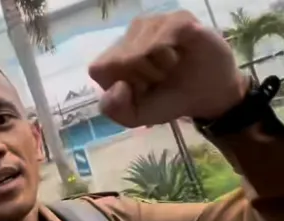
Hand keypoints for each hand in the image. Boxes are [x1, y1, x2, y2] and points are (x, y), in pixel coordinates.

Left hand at [89, 10, 247, 126]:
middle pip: (120, 60)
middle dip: (142, 78)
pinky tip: (178, 57)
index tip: (139, 88)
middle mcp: (128, 36)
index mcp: (111, 59)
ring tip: (169, 68)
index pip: (99, 68)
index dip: (120, 84)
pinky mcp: (177, 19)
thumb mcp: (135, 116)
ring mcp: (152, 24)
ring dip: (158, 67)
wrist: (206, 96)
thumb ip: (113, 109)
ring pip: (140, 49)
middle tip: (158, 79)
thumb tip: (118, 85)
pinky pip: (162, 37)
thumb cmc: (167, 101)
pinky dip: (169, 56)